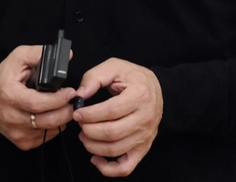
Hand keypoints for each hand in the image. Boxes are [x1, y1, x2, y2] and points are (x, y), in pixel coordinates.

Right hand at [0, 45, 75, 150]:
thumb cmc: (6, 76)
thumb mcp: (19, 57)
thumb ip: (39, 54)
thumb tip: (66, 55)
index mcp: (9, 95)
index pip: (38, 103)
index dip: (58, 99)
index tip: (70, 92)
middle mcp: (10, 117)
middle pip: (46, 120)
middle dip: (65, 111)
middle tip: (73, 102)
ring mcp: (14, 132)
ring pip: (47, 131)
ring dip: (61, 120)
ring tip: (64, 107)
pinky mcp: (20, 141)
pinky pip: (43, 138)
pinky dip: (53, 129)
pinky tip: (52, 117)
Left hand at [73, 58, 163, 176]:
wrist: (158, 89)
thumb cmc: (134, 78)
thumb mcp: (115, 67)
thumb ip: (95, 77)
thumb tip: (80, 94)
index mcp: (139, 95)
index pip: (110, 111)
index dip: (90, 114)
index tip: (77, 113)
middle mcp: (144, 118)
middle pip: (111, 133)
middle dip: (89, 130)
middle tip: (80, 123)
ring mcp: (144, 136)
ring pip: (115, 150)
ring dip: (93, 146)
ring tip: (85, 135)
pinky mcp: (142, 148)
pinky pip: (125, 167)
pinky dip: (108, 168)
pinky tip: (96, 157)